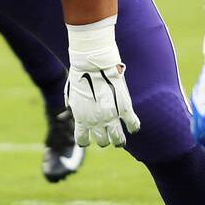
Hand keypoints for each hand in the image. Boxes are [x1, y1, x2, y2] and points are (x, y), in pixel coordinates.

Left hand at [65, 17, 140, 146]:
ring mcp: (111, 116)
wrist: (93, 63)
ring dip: (119, 141)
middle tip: (108, 135)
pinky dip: (134, 127)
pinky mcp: (125, 108)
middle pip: (102, 141)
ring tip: (121, 140)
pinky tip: (133, 126)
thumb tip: (71, 109)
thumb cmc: (80, 74)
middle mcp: (96, 121)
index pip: (82, 140)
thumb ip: (72, 104)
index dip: (86, 141)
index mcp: (81, 118)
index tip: (89, 138)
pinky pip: (133, 124)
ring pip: (118, 139)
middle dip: (104, 140)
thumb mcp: (72, 93)